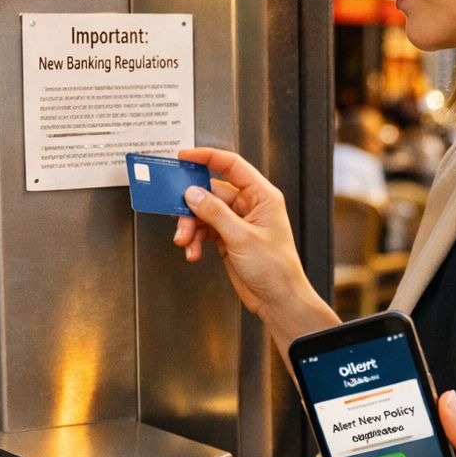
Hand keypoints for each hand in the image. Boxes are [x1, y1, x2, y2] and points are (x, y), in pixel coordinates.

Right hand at [171, 147, 337, 346]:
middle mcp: (249, 205)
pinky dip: (196, 240)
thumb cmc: (275, 268)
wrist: (278, 300)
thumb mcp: (242, 237)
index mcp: (261, 196)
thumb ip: (215, 212)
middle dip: (192, 206)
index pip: (232, 165)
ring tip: (185, 242)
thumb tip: (193, 193)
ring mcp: (238, 222)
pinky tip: (193, 252)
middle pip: (211, 192)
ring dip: (191, 227)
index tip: (184, 157)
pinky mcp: (228, 238)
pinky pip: (205, 230)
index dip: (207, 157)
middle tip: (177, 214)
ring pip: (204, 213)